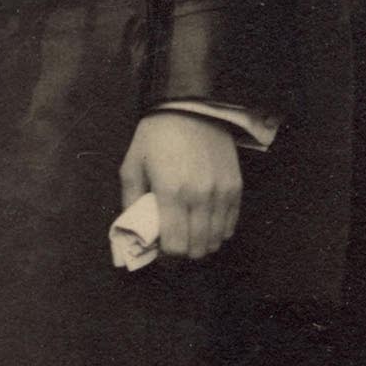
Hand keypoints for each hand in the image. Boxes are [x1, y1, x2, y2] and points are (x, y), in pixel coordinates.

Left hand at [111, 112, 244, 268]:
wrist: (190, 106)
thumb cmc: (156, 135)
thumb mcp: (131, 165)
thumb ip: (130, 201)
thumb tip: (132, 230)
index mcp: (171, 192)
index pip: (175, 245)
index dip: (167, 258)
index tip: (160, 255)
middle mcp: (200, 196)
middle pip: (198, 248)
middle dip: (184, 255)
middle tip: (174, 247)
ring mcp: (221, 192)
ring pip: (217, 240)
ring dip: (202, 245)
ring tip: (190, 236)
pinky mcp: (235, 186)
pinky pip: (231, 224)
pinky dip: (219, 232)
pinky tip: (206, 225)